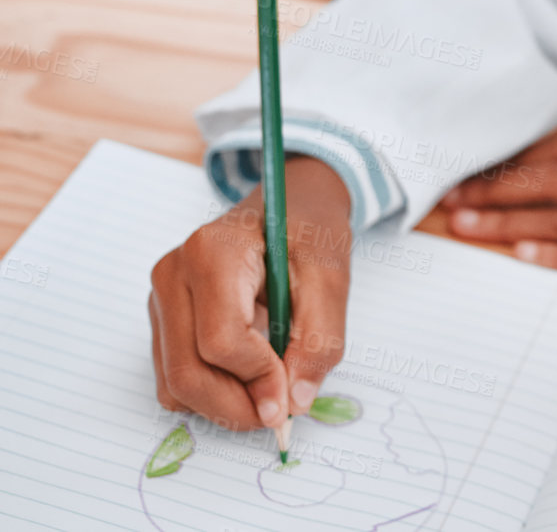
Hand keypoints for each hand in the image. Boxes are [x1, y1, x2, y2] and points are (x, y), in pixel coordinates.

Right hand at [147, 155, 351, 431]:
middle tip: (281, 414)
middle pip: (187, 372)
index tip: (292, 398)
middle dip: (237, 407)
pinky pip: (173, 376)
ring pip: (175, 382)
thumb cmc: (309, 230)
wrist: (287, 204)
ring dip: (224, 403)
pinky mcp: (162, 317)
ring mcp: (161, 297)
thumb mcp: (332, 275)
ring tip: (270, 380)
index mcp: (212, 252)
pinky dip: (210, 391)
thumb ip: (319, 339)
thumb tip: (295, 402)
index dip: (258, 379)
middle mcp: (172, 274)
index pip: (221, 341)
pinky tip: (246, 369)